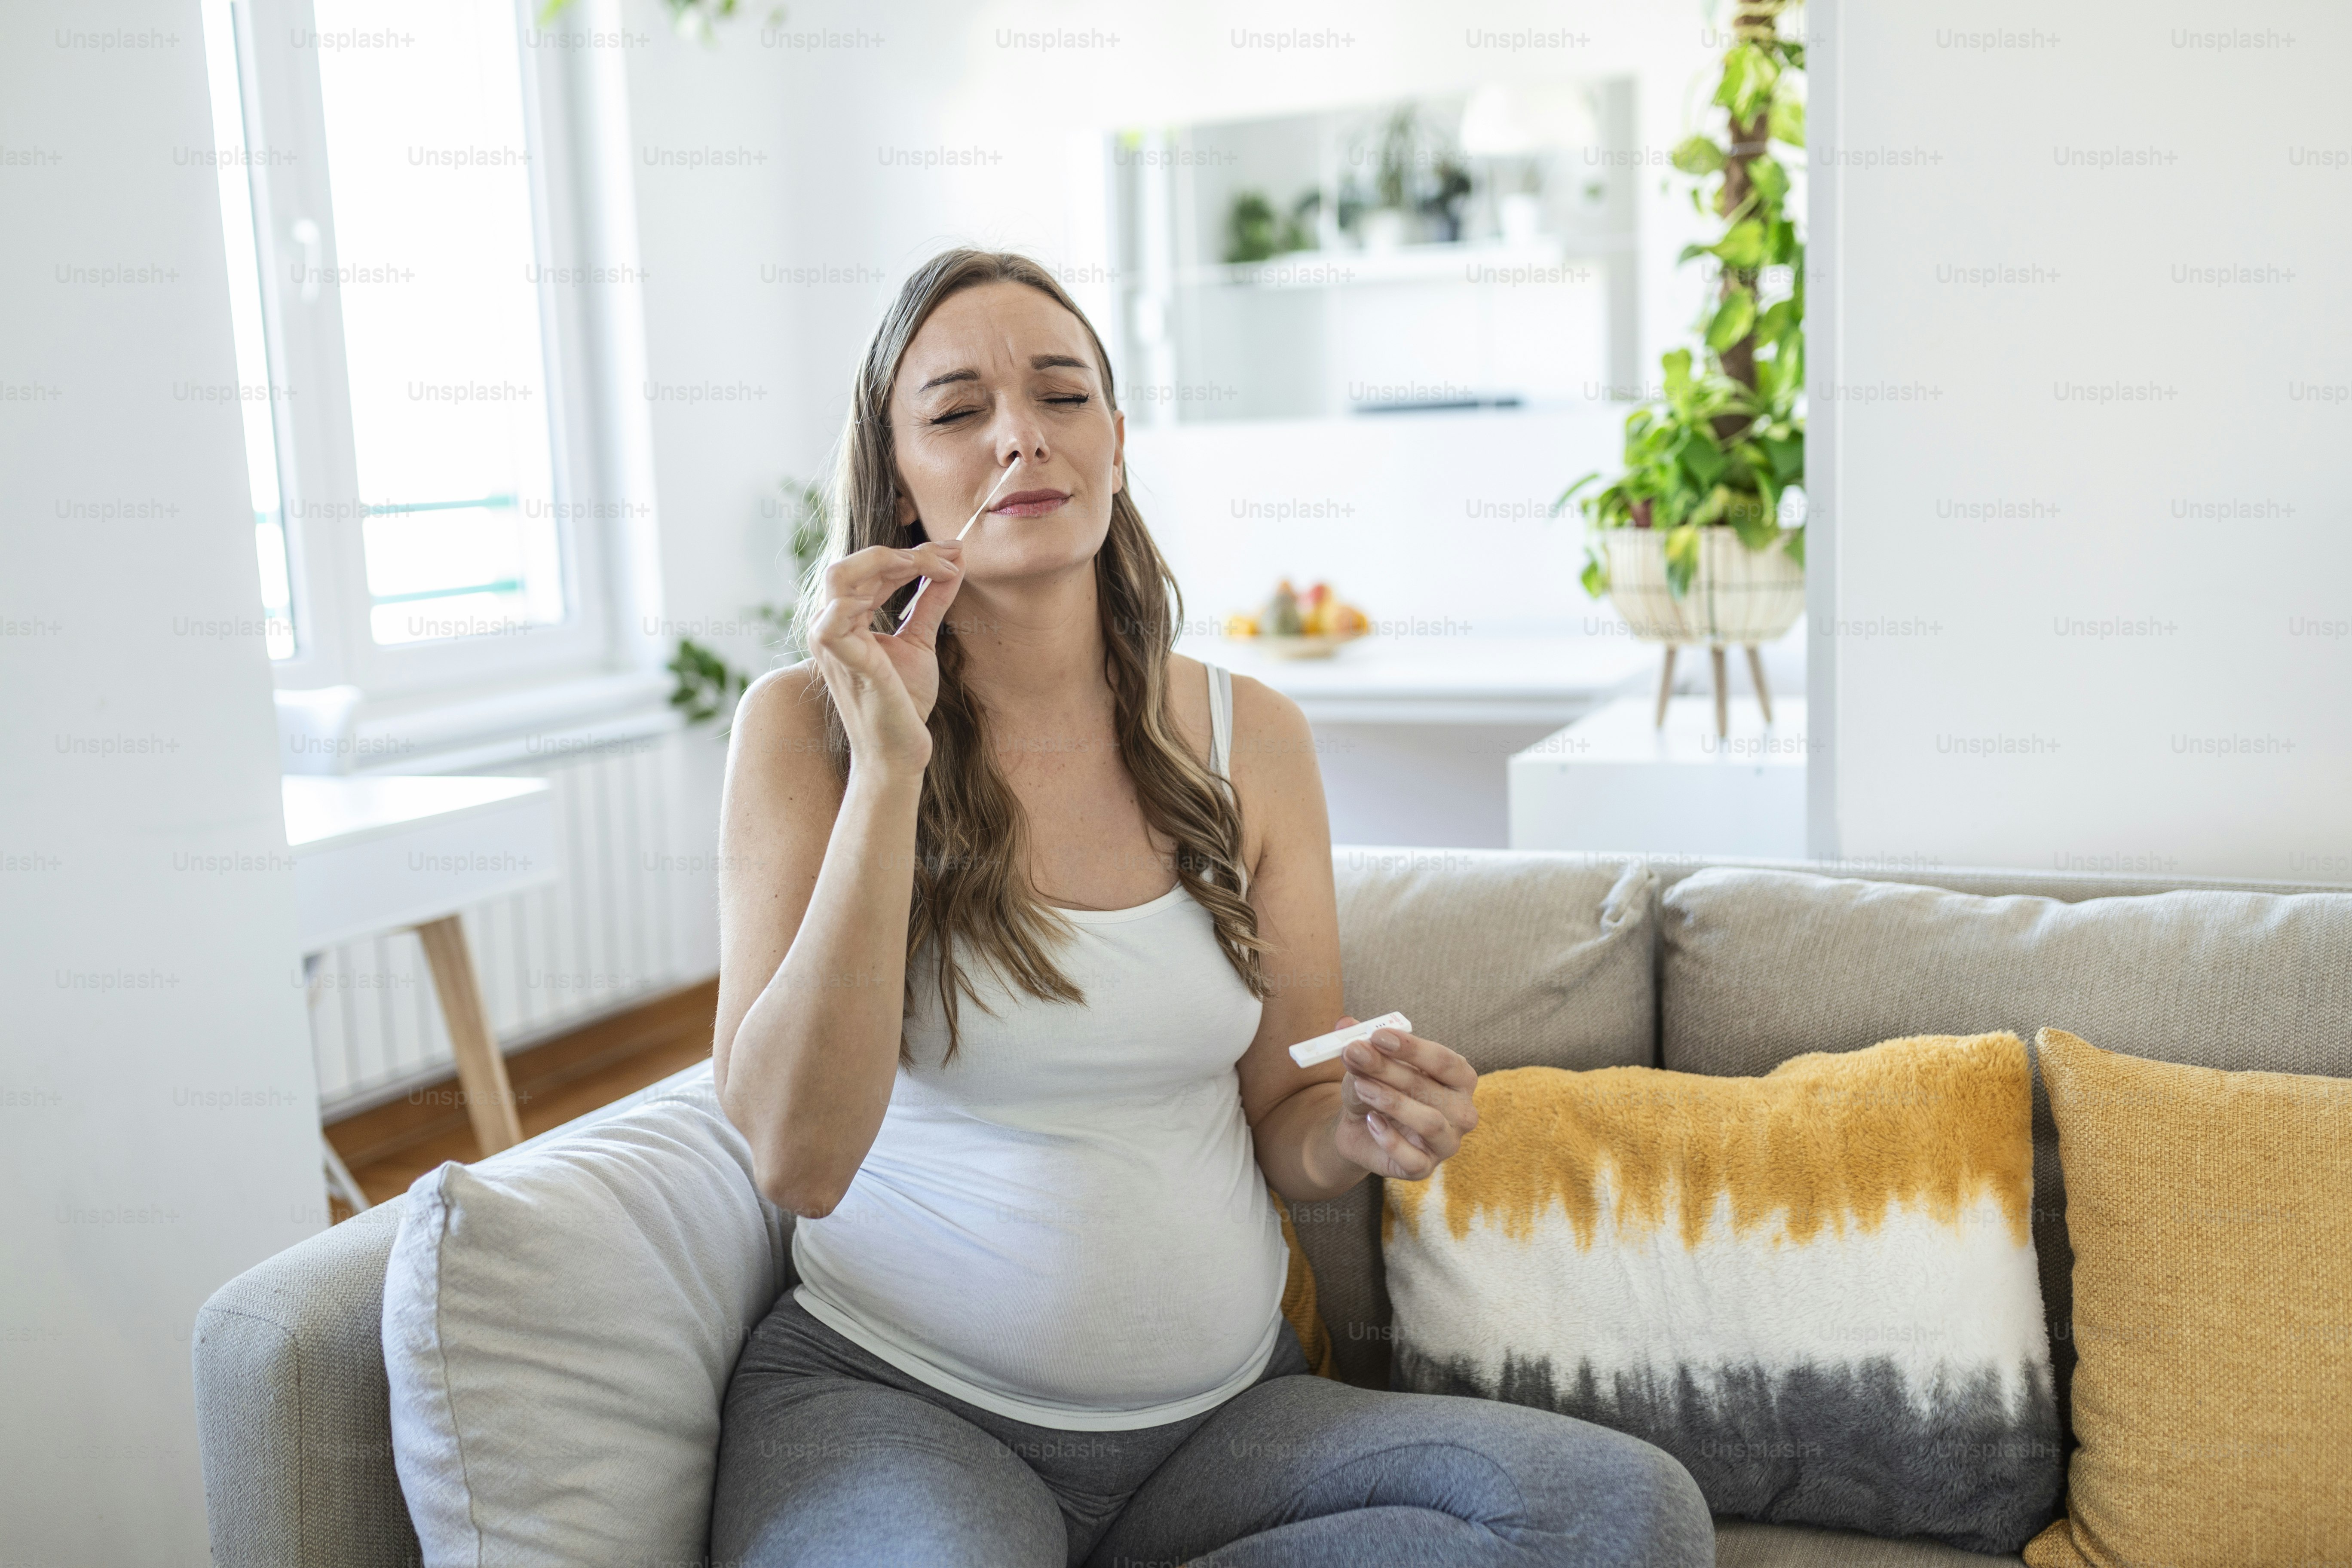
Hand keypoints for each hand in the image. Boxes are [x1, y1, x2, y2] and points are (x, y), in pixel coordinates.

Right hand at [805, 541, 963, 772]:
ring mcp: (830, 643)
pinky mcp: (844, 661)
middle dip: (903, 553)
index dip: (912, 555)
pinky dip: (862, 600)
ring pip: (839, 578)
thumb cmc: (903, 701)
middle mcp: (827, 625)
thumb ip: (931, 600)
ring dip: (886, 563)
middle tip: (948, 555)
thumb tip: (954, 563)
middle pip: (853, 565)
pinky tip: (900, 593)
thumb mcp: (920, 640)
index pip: (870, 570)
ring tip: (928, 568)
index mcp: (842, 619)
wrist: (899, 750)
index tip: (953, 552)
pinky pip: (834, 621)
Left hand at [1327, 1016, 1478, 1180]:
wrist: (1360, 1128)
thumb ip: (1362, 1044)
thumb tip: (1345, 1024)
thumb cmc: (1377, 1087)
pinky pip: (1412, 1157)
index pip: (1445, 1061)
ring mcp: (1447, 1142)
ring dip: (1392, 1101)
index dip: (1412, 1047)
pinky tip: (1371, 1122)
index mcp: (1459, 1078)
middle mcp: (1462, 1111)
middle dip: (1389, 1069)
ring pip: (1429, 1122)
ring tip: (1361, 1086)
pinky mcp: (1425, 1168)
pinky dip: (1389, 1139)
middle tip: (1356, 1054)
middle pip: (1430, 1087)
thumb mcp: (1368, 1063)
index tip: (1377, 1036)